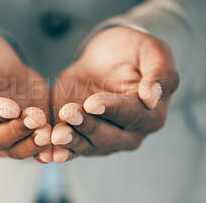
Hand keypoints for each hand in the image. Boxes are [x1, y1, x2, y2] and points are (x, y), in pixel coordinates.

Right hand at [0, 26, 52, 161]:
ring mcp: (1, 135)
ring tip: (48, 133)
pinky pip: (33, 148)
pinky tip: (57, 149)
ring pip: (15, 149)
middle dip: (17, 130)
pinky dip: (45, 151)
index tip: (12, 107)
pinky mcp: (23, 133)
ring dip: (32, 144)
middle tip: (36, 118)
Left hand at [50, 27, 178, 161]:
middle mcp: (129, 133)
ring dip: (71, 142)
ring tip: (55, 136)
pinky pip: (70, 148)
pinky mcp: (81, 135)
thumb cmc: (134, 52)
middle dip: (87, 126)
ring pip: (87, 146)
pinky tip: (44, 153)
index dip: (111, 109)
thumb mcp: (153, 52)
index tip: (91, 102)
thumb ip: (160, 74)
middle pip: (108, 136)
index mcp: (151, 115)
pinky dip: (57, 151)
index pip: (131, 115)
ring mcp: (104, 138)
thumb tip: (152, 98)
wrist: (107, 57)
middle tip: (68, 114)